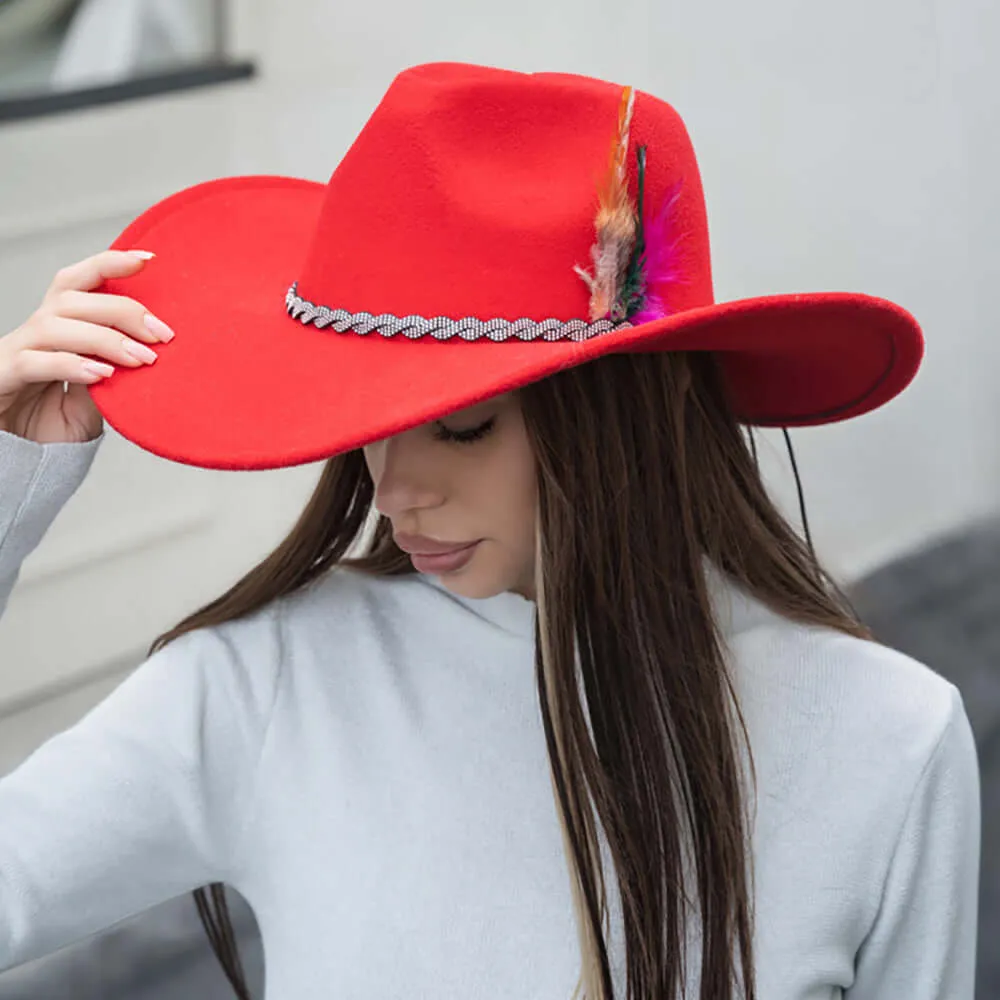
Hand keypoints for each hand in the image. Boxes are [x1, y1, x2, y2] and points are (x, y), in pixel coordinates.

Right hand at [0, 250, 172, 444]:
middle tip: (162, 335)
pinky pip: (36, 362)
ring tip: (142, 359)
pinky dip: (72, 364)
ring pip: (56, 325)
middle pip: (73, 298)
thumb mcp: (92, 401)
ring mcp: (16, 352)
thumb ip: (112, 376)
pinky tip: (102, 374)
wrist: (15, 461)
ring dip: (105, 339)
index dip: (109, 264)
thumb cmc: (49, 428)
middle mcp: (35, 332)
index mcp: (58, 328)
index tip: (149, 259)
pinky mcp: (3, 376)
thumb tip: (147, 356)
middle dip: (123, 310)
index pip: (79, 282)